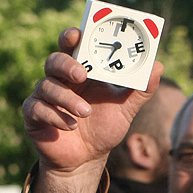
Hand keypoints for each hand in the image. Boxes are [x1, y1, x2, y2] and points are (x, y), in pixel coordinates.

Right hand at [22, 27, 162, 192]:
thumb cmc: (104, 127)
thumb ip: (140, 90)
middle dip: (67, 64)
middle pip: (54, 60)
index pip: (73, 46)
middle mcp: (61, 80)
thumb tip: (158, 66)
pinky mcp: (34, 115)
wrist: (87, 159)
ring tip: (85, 113)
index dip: (72, 36)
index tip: (78, 33)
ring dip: (67, 99)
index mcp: (82, 71)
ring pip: (47, 86)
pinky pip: (37, 108)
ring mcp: (45, 97)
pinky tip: (70, 126)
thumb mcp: (126, 109)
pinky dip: (55, 116)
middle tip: (82, 74)